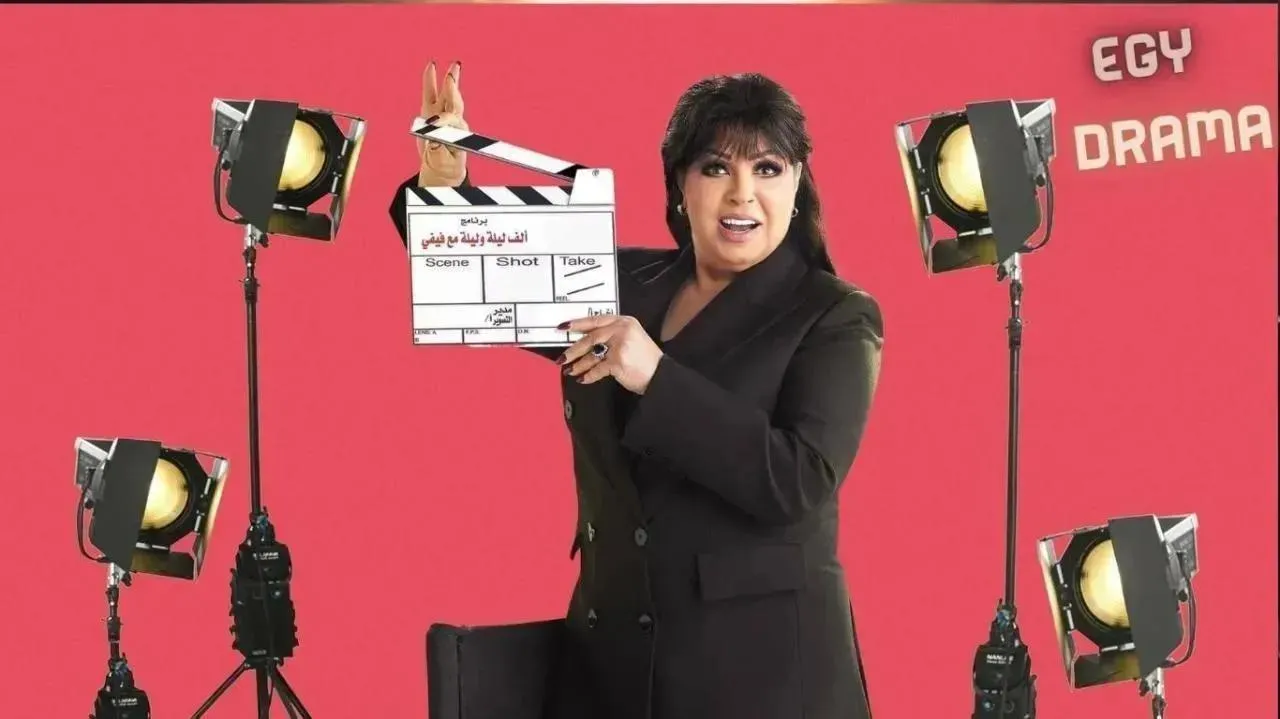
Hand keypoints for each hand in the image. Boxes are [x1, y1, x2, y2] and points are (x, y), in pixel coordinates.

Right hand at [417, 60, 466, 187]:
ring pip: (447, 94)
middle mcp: (454, 121)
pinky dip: (430, 80)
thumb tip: (432, 142)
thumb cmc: (445, 166)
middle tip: (451, 78)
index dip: (441, 121)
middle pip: (454, 104)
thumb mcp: (441, 163)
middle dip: (452, 91)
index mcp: (459, 134)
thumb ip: (437, 153)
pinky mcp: (431, 111)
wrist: (442, 166)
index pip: (451, 122)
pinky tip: (431, 66)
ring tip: (454, 65)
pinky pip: (430, 93)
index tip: (431, 123)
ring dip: (449, 80)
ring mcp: (442, 114)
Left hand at [558, 315, 663, 394]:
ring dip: (579, 364)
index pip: (596, 320)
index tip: (564, 327)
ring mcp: (620, 346)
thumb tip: (586, 341)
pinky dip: (589, 375)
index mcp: (624, 321)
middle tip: (562, 357)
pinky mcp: (617, 362)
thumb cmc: (646, 359)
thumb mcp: (632, 338)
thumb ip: (613, 335)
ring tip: (570, 370)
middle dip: (574, 350)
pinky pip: (597, 369)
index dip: (578, 324)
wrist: (660, 375)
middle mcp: (622, 330)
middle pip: (591, 338)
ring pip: (592, 354)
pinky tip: (583, 379)